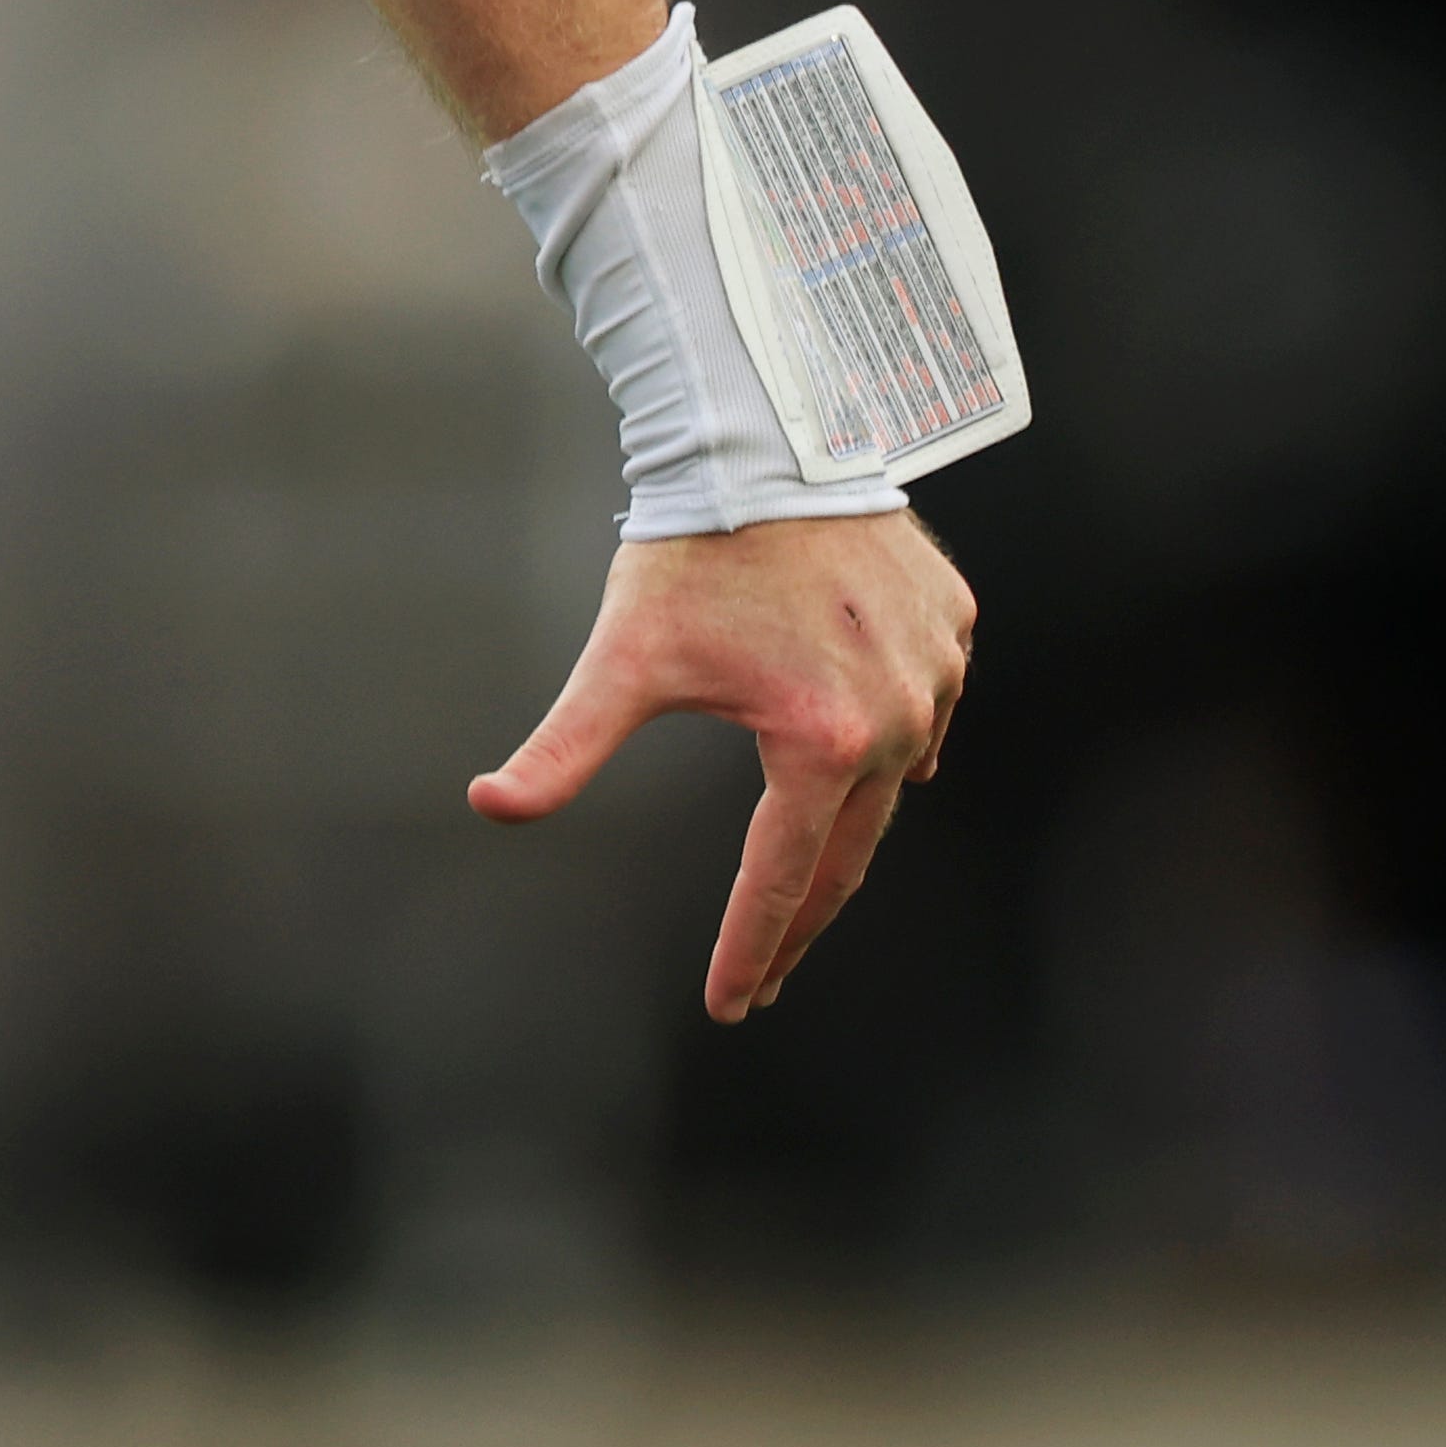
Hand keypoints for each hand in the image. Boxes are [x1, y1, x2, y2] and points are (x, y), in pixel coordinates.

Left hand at [469, 510, 973, 1023]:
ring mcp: (938, 679)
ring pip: (897, 786)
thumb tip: (490, 805)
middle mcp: (898, 724)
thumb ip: (563, 747)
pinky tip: (865, 770)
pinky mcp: (955, 632)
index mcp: (818, 745)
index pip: (781, 881)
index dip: (751, 950)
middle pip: (847, 857)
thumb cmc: (692, 555)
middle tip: (769, 978)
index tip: (733, 1006)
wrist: (770, 441)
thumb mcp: (623, 660)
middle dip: (799, 927)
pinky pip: (930, 715)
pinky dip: (896, 746)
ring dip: (848, 833)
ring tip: (807, 883)